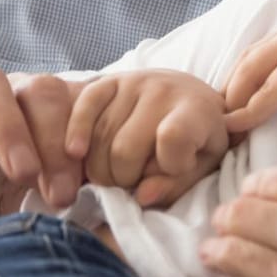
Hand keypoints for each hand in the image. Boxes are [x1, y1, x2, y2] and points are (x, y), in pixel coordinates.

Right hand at [0, 68, 85, 225]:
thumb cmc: (24, 191)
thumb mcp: (58, 187)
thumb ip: (88, 182)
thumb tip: (130, 197)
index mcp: (55, 107)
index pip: (78, 103)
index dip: (87, 136)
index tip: (95, 178)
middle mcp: (14, 94)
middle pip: (38, 90)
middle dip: (54, 139)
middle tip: (61, 190)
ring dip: (7, 128)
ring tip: (21, 174)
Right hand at [66, 69, 229, 207]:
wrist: (191, 97)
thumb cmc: (198, 140)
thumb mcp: (201, 166)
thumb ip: (176, 185)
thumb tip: (142, 196)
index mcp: (197, 110)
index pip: (173, 138)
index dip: (167, 165)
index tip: (173, 169)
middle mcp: (164, 90)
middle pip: (124, 149)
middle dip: (123, 178)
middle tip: (132, 181)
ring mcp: (134, 81)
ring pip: (100, 137)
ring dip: (101, 167)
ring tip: (116, 172)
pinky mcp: (109, 79)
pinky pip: (83, 107)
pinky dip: (75, 133)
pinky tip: (77, 153)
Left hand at [222, 15, 276, 133]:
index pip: (259, 54)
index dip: (240, 80)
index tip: (229, 108)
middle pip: (247, 60)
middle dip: (228, 90)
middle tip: (216, 120)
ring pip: (251, 72)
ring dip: (233, 101)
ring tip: (224, 128)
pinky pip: (269, 89)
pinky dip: (250, 110)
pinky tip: (239, 126)